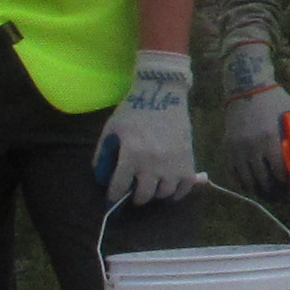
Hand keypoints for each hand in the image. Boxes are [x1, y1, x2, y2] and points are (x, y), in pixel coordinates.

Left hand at [94, 51, 198, 205]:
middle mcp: (152, 163)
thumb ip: (103, 153)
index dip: (114, 194)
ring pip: (164, 194)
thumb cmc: (134, 109)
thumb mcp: (112, 129)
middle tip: (134, 192)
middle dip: (136, 197)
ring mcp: (173, 163)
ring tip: (152, 187)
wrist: (162, 92)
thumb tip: (101, 175)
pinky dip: (178, 192)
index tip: (114, 195)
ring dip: (156, 194)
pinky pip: (185, 187)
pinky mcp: (188, 160)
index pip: (120, 187)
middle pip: (143, 195)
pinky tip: (171, 188)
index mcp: (131, 155)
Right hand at [221, 68, 289, 197]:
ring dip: (256, 188)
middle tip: (278, 195)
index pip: (278, 169)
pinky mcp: (227, 146)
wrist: (246, 86)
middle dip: (272, 190)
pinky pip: (233, 171)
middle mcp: (252, 146)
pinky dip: (241, 180)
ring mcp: (237, 148)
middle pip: (262, 178)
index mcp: (270, 138)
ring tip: (264, 192)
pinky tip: (249, 183)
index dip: (285, 181)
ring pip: (246, 178)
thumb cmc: (274, 99)